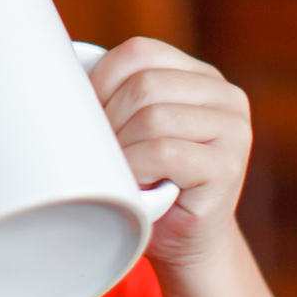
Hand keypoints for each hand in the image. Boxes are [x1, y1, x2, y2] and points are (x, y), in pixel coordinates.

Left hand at [87, 38, 252, 273]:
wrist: (185, 244)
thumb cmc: (150, 184)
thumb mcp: (134, 128)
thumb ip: (120, 97)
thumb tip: (63, 73)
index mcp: (201, 77)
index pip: (140, 52)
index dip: (102, 80)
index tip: (88, 115)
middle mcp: (225, 96)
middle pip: (144, 85)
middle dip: (110, 120)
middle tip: (104, 153)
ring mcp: (233, 130)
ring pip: (153, 118)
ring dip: (123, 150)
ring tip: (123, 171)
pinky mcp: (228, 166)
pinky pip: (164, 152)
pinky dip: (137, 169)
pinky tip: (138, 184)